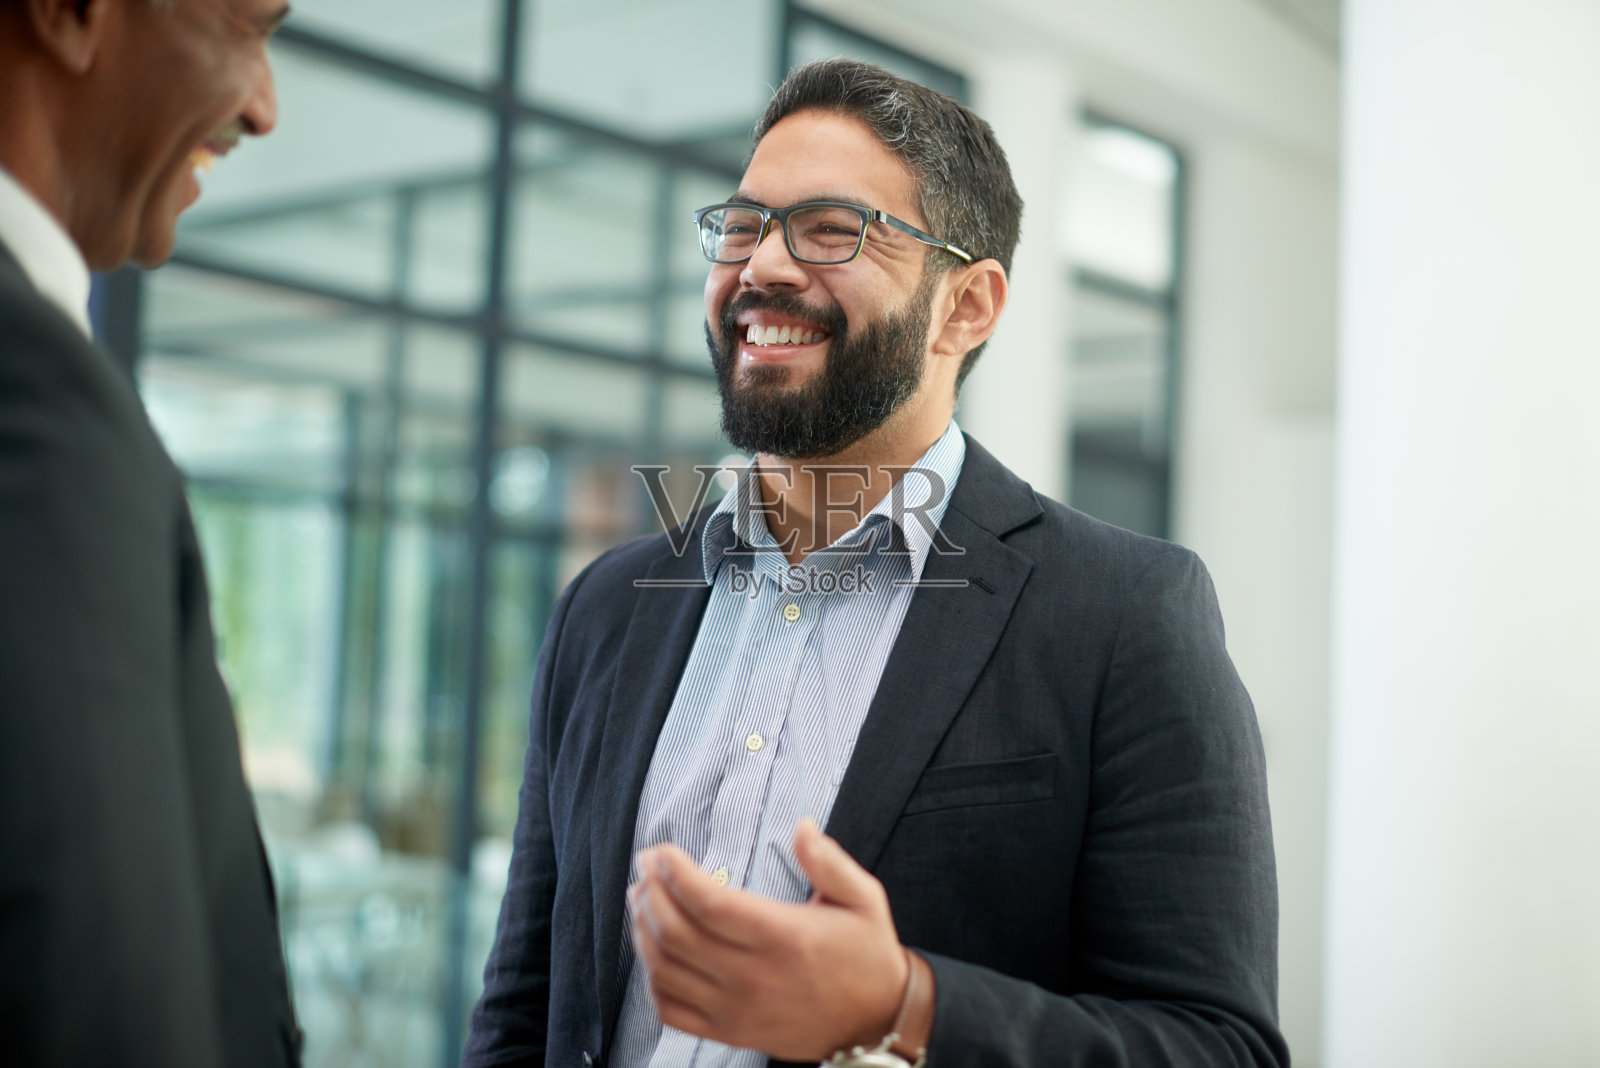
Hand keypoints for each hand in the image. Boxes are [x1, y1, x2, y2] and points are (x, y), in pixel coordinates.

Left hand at [628, 819, 908, 1059]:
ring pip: (666, 971)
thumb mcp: (862, 898)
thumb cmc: (866, 953)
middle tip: (645, 866)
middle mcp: (756, 977)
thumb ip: (829, 860)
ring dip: (643, 930)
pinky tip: (653, 951)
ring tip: (641, 898)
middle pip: (677, 934)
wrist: (877, 1018)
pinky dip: (652, 979)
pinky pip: (671, 1010)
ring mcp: (738, 1010)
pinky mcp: (730, 1032)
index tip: (661, 852)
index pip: (710, 904)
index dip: (675, 874)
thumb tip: (802, 826)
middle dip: (651, 892)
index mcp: (785, 938)